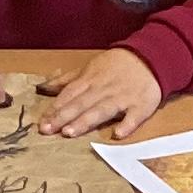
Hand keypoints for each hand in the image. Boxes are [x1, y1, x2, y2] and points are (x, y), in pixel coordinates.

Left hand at [38, 46, 162, 140]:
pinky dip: (127, 125)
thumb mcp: (90, 67)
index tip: (41, 121)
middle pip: (80, 104)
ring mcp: (122, 98)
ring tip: (69, 132)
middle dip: (63, 116)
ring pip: (101, 110)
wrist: (151, 58)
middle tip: (47, 130)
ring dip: (85, 121)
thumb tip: (44, 87)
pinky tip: (117, 134)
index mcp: (90, 80)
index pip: (69, 94)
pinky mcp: (141, 106)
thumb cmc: (117, 65)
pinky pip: (134, 116)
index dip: (55, 107)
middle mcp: (103, 89)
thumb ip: (68, 79)